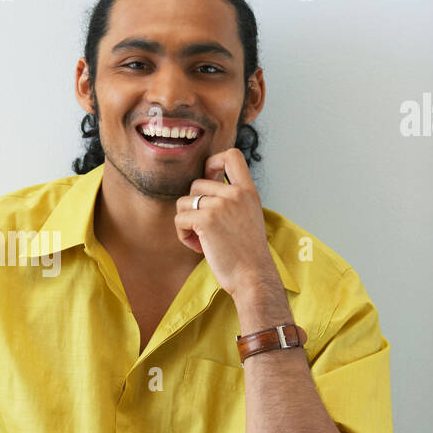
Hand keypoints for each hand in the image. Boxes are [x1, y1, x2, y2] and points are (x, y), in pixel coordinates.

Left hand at [173, 147, 276, 297]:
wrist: (253, 276)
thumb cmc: (247, 253)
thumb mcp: (248, 216)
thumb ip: (233, 200)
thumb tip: (203, 191)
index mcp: (248, 191)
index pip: (232, 156)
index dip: (213, 162)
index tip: (210, 179)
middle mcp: (235, 193)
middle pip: (196, 184)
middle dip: (193, 207)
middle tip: (205, 230)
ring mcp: (220, 205)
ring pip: (184, 202)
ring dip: (187, 223)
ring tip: (202, 240)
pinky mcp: (206, 219)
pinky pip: (180, 219)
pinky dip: (183, 235)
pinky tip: (198, 247)